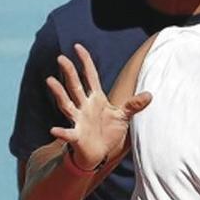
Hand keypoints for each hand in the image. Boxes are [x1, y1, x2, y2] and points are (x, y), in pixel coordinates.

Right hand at [46, 44, 151, 169]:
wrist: (99, 152)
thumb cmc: (108, 131)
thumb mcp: (124, 116)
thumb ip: (134, 105)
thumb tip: (150, 95)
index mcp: (96, 99)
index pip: (90, 77)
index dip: (85, 62)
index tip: (78, 47)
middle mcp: (84, 106)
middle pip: (75, 86)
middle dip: (69, 72)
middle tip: (61, 58)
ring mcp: (79, 120)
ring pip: (66, 104)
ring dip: (59, 93)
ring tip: (50, 80)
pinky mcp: (77, 136)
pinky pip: (68, 134)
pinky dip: (61, 132)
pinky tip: (54, 130)